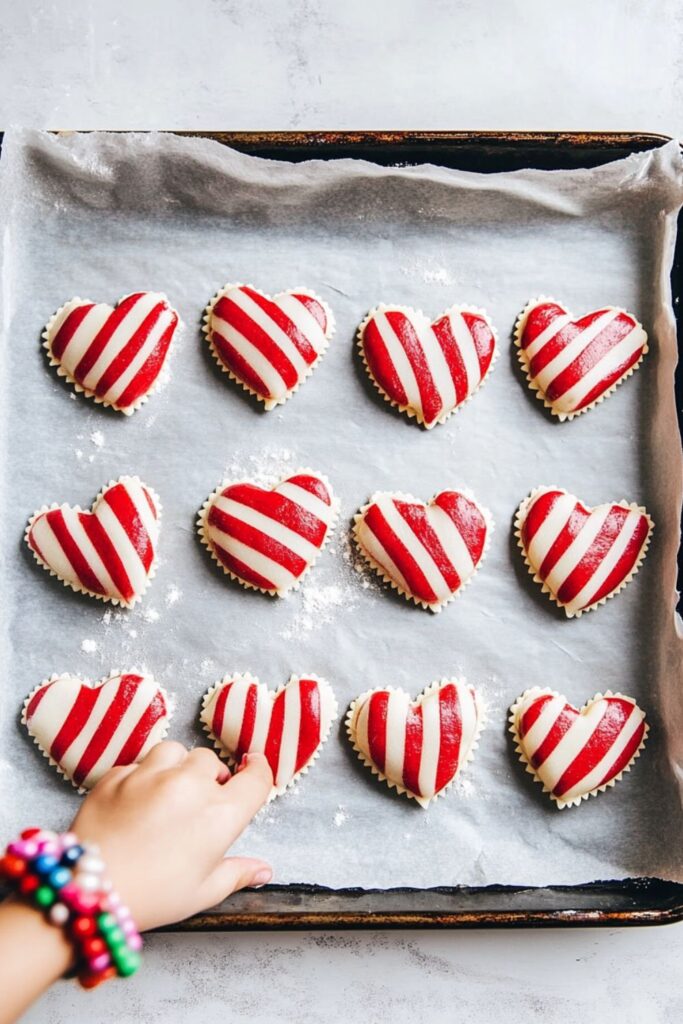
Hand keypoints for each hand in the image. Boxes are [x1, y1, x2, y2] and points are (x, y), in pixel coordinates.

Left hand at [70, 741, 272, 930]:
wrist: (90, 890)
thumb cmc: (152, 897)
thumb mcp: (203, 892)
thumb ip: (236, 874)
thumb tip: (263, 870)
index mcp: (220, 815)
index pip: (255, 778)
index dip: (258, 769)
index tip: (253, 766)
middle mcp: (190, 786)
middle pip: (211, 762)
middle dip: (210, 778)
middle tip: (199, 803)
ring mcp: (152, 775)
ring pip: (175, 752)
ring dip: (177, 767)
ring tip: (169, 792)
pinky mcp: (118, 774)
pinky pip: (138, 764)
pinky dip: (142, 777)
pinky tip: (137, 803)